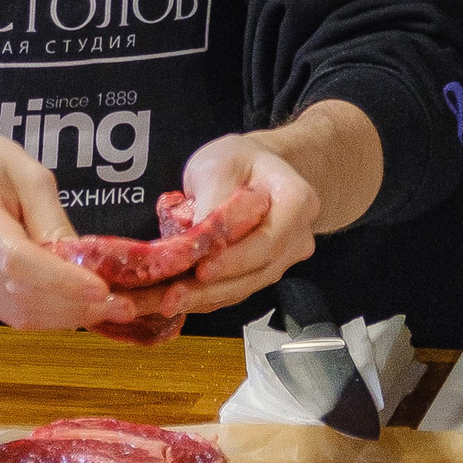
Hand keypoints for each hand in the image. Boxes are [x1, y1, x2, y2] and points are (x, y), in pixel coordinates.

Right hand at [0, 114, 120, 329]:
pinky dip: (42, 315)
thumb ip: (49, 215)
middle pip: (17, 293)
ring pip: (12, 311)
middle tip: (124, 306)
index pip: (15, 258)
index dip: (61, 280)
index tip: (102, 289)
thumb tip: (84, 260)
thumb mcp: (20, 166)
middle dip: (74, 307)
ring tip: (109, 311)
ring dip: (63, 318)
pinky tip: (73, 308)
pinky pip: (3, 310)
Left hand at [148, 101, 378, 318]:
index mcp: (298, 203)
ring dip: (203, 299)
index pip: (269, 240)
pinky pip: (234, 291)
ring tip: (165, 302)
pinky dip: (204, 299)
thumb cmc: (239, 160)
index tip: (201, 269)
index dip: (236, 260)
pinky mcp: (260, 274)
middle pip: (256, 272)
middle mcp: (297, 238)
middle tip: (171, 297)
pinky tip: (176, 299)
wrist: (253, 169)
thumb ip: (212, 199)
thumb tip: (194, 239)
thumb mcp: (221, 164)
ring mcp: (281, 260)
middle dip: (211, 288)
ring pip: (244, 287)